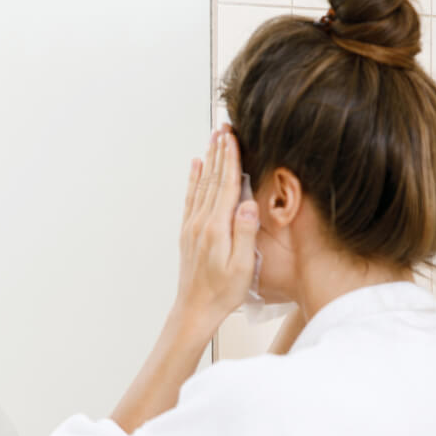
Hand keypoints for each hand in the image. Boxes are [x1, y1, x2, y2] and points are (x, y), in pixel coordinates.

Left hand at [174, 125, 259, 334]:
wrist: (194, 309)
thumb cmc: (223, 292)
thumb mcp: (242, 266)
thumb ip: (244, 233)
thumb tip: (247, 203)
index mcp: (217, 228)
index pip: (227, 185)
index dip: (231, 159)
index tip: (233, 137)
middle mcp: (201, 222)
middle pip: (213, 178)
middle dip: (219, 151)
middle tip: (224, 126)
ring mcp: (192, 226)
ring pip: (202, 184)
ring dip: (208, 160)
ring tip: (213, 138)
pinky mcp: (188, 232)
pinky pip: (191, 198)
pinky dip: (194, 179)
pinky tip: (196, 166)